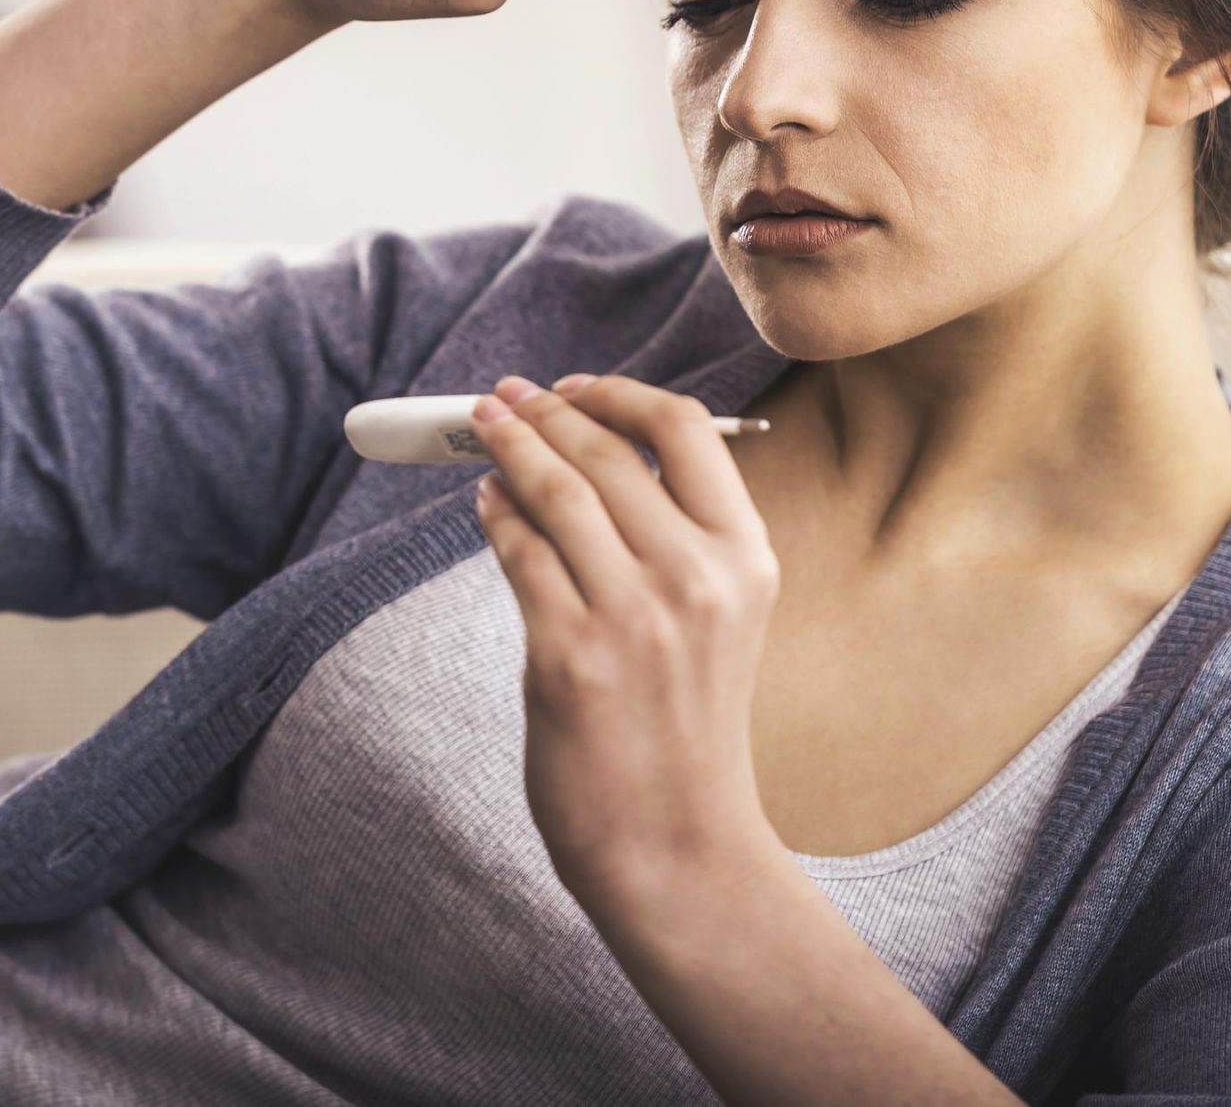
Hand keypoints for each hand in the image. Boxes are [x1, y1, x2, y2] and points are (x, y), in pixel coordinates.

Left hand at [467, 371, 782, 909]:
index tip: (573, 387)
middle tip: (505, 396)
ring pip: (556, 493)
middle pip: (606, 454)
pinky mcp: (569, 656)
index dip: (618, 394)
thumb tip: (587, 451)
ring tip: (484, 432)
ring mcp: (633, 617)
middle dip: (544, 413)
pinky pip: (520, 555)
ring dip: (509, 449)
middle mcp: (698, 578)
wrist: (677, 844)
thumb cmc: (687, 727)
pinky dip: (496, 516)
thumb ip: (676, 538)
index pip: (685, 430)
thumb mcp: (720, 619)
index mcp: (747, 558)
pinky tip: (486, 503)